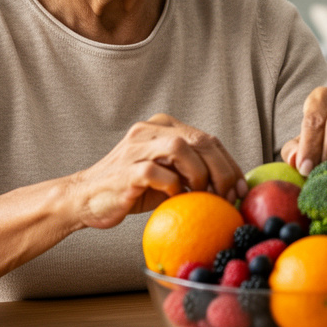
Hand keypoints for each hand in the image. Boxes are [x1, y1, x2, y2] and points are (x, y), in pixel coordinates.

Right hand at [66, 114, 247, 228]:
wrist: (85, 200)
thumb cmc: (131, 191)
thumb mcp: (167, 177)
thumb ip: (192, 172)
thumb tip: (231, 187)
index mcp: (163, 126)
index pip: (208, 138)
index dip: (230, 163)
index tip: (242, 188)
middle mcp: (150, 129)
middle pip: (200, 140)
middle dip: (223, 170)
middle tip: (230, 196)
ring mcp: (137, 146)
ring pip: (181, 147)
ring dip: (201, 175)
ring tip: (205, 196)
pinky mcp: (126, 169)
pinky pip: (158, 172)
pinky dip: (173, 186)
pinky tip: (176, 198)